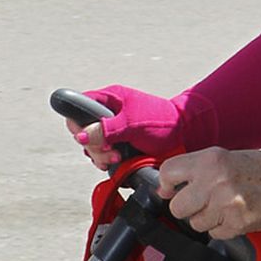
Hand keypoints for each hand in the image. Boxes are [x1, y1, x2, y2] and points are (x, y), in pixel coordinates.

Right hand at [65, 82, 196, 169]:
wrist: (183, 134)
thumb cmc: (162, 121)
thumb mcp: (131, 124)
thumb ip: (105, 129)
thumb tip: (81, 135)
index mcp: (109, 99)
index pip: (79, 106)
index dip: (78, 123)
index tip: (88, 137)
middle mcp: (108, 114)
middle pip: (83, 131)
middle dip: (94, 145)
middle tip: (110, 150)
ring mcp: (112, 129)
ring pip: (92, 145)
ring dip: (101, 155)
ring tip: (117, 156)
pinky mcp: (118, 143)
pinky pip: (103, 153)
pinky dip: (107, 160)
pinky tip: (118, 161)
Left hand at [156, 147, 260, 237]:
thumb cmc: (259, 169)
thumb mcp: (223, 157)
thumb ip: (196, 169)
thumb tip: (166, 186)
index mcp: (209, 160)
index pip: (168, 173)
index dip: (166, 185)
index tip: (169, 190)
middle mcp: (214, 182)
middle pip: (177, 207)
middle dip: (186, 208)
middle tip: (201, 202)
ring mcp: (225, 205)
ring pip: (196, 224)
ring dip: (207, 219)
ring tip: (223, 207)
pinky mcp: (236, 224)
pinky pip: (214, 234)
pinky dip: (222, 228)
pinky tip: (234, 215)